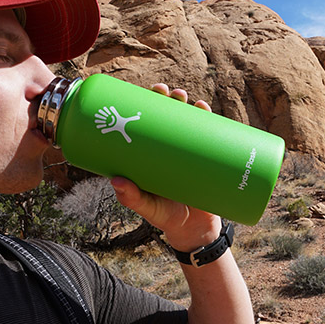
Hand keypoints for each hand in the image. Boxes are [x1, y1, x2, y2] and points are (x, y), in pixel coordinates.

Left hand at [109, 83, 222, 251]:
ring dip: (189, 105)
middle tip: (167, 92)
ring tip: (189, 100)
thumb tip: (116, 180)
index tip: (142, 94)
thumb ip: (132, 198)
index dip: (143, 105)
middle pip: (167, 116)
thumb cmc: (164, 217)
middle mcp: (167, 149)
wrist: (194, 230)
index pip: (144, 123)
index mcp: (148, 154)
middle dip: (167, 98)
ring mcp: (188, 153)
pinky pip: (208, 136)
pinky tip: (205, 109)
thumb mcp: (147, 208)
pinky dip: (208, 121)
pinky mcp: (206, 159)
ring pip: (188, 121)